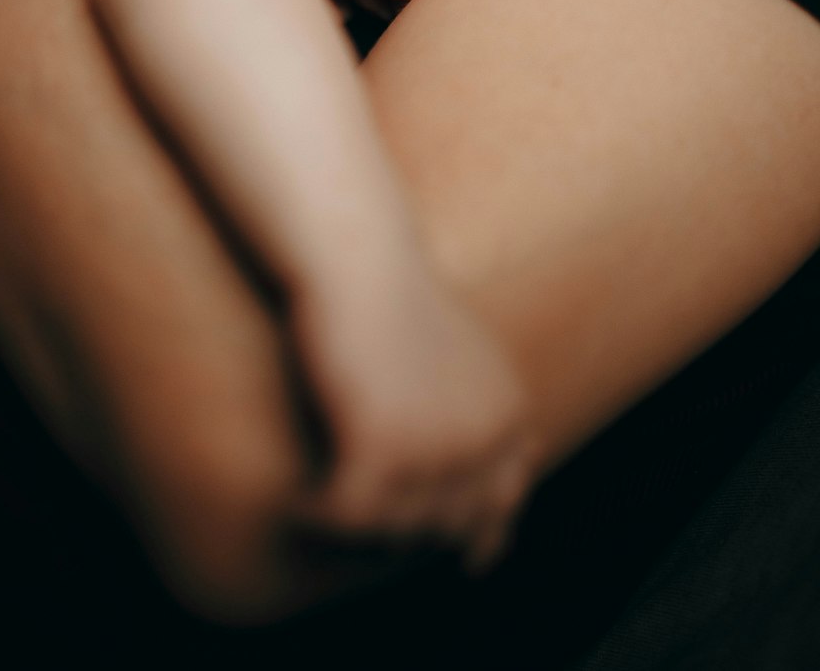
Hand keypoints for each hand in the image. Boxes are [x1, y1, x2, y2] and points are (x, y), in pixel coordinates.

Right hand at [291, 258, 535, 570]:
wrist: (358, 256)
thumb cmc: (397, 296)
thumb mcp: (466, 354)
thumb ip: (488, 411)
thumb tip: (523, 458)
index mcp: (508, 411)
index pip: (502, 502)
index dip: (481, 537)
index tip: (467, 562)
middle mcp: (483, 435)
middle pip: (442, 526)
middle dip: (401, 533)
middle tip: (357, 525)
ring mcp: (437, 444)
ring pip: (394, 529)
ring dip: (355, 529)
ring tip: (318, 510)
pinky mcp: (383, 444)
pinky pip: (350, 517)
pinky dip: (319, 518)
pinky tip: (296, 505)